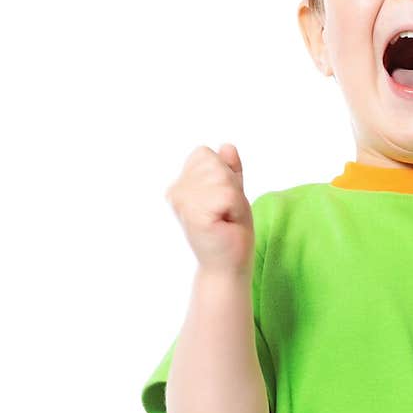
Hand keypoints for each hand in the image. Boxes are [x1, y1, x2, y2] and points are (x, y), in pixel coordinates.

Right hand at [164, 143, 254, 275]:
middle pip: (214, 163)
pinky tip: (225, 225)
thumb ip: (229, 170)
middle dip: (230, 186)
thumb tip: (226, 146)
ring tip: (225, 219)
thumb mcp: (232, 193)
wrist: (228, 266)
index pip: (205, 154)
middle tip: (226, 213)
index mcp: (180, 184)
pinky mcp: (195, 214)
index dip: (223, 174)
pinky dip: (236, 208)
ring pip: (222, 178)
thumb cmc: (230, 232)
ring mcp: (183, 202)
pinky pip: (228, 195)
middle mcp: (176, 191)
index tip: (221, 202)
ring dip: (234, 199)